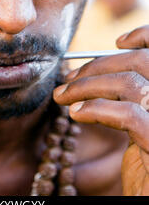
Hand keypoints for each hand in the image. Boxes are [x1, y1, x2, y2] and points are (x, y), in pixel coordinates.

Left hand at [53, 25, 148, 195]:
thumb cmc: (146, 167)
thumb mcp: (141, 124)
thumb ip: (129, 95)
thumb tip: (93, 69)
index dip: (145, 36)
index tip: (117, 41)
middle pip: (141, 63)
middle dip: (98, 66)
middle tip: (68, 79)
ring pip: (130, 84)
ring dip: (88, 85)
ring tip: (63, 96)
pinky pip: (130, 115)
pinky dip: (97, 108)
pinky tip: (77, 113)